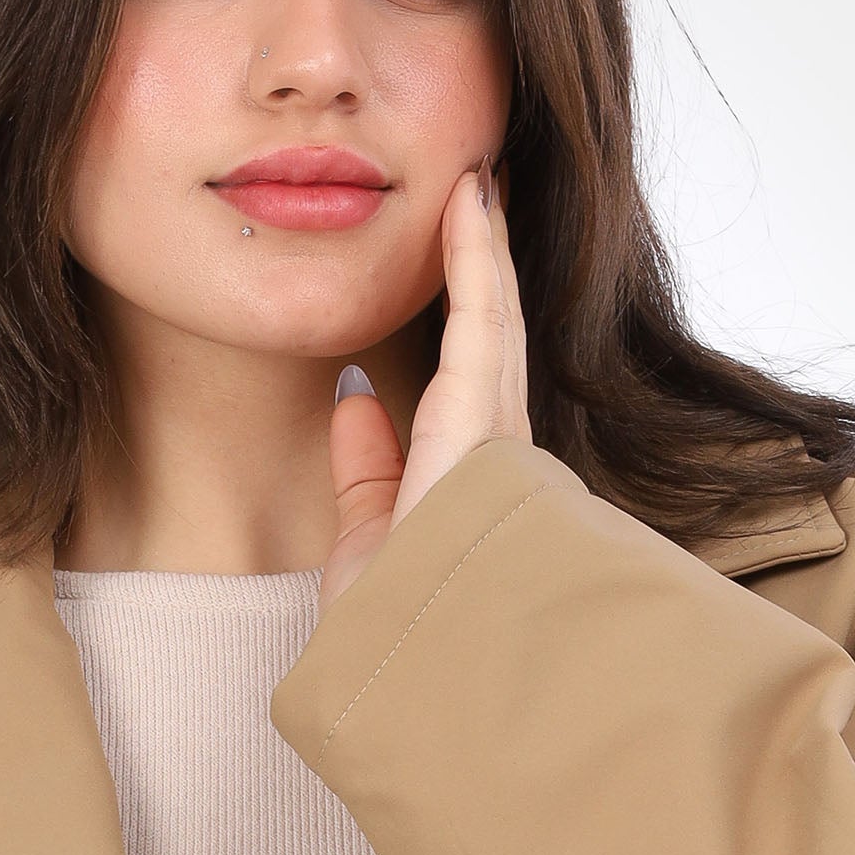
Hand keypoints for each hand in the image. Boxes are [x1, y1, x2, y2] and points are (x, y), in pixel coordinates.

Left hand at [322, 164, 530, 606]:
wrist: (414, 672)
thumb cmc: (397, 629)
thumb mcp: (369, 536)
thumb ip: (367, 467)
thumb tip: (354, 396)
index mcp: (471, 481)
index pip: (469, 379)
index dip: (465, 311)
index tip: (451, 253)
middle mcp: (499, 452)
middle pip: (492, 337)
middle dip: (486, 267)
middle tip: (478, 197)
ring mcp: (498, 435)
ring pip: (495, 318)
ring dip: (486, 247)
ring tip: (476, 181)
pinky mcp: (483, 422)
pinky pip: (483, 319)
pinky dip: (476, 256)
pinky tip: (470, 200)